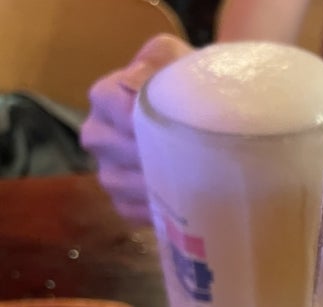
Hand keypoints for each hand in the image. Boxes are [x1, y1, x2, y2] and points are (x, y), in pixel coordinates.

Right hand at [81, 34, 192, 223]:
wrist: (205, 118)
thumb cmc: (187, 85)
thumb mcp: (175, 58)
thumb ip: (158, 58)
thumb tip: (135, 80)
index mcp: (105, 97)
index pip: (114, 106)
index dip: (146, 117)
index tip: (179, 125)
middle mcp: (97, 135)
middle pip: (117, 149)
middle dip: (154, 154)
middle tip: (194, 157)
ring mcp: (107, 171)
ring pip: (122, 184)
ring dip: (157, 185)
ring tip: (193, 180)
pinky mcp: (122, 203)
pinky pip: (131, 211)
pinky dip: (157, 210)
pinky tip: (184, 203)